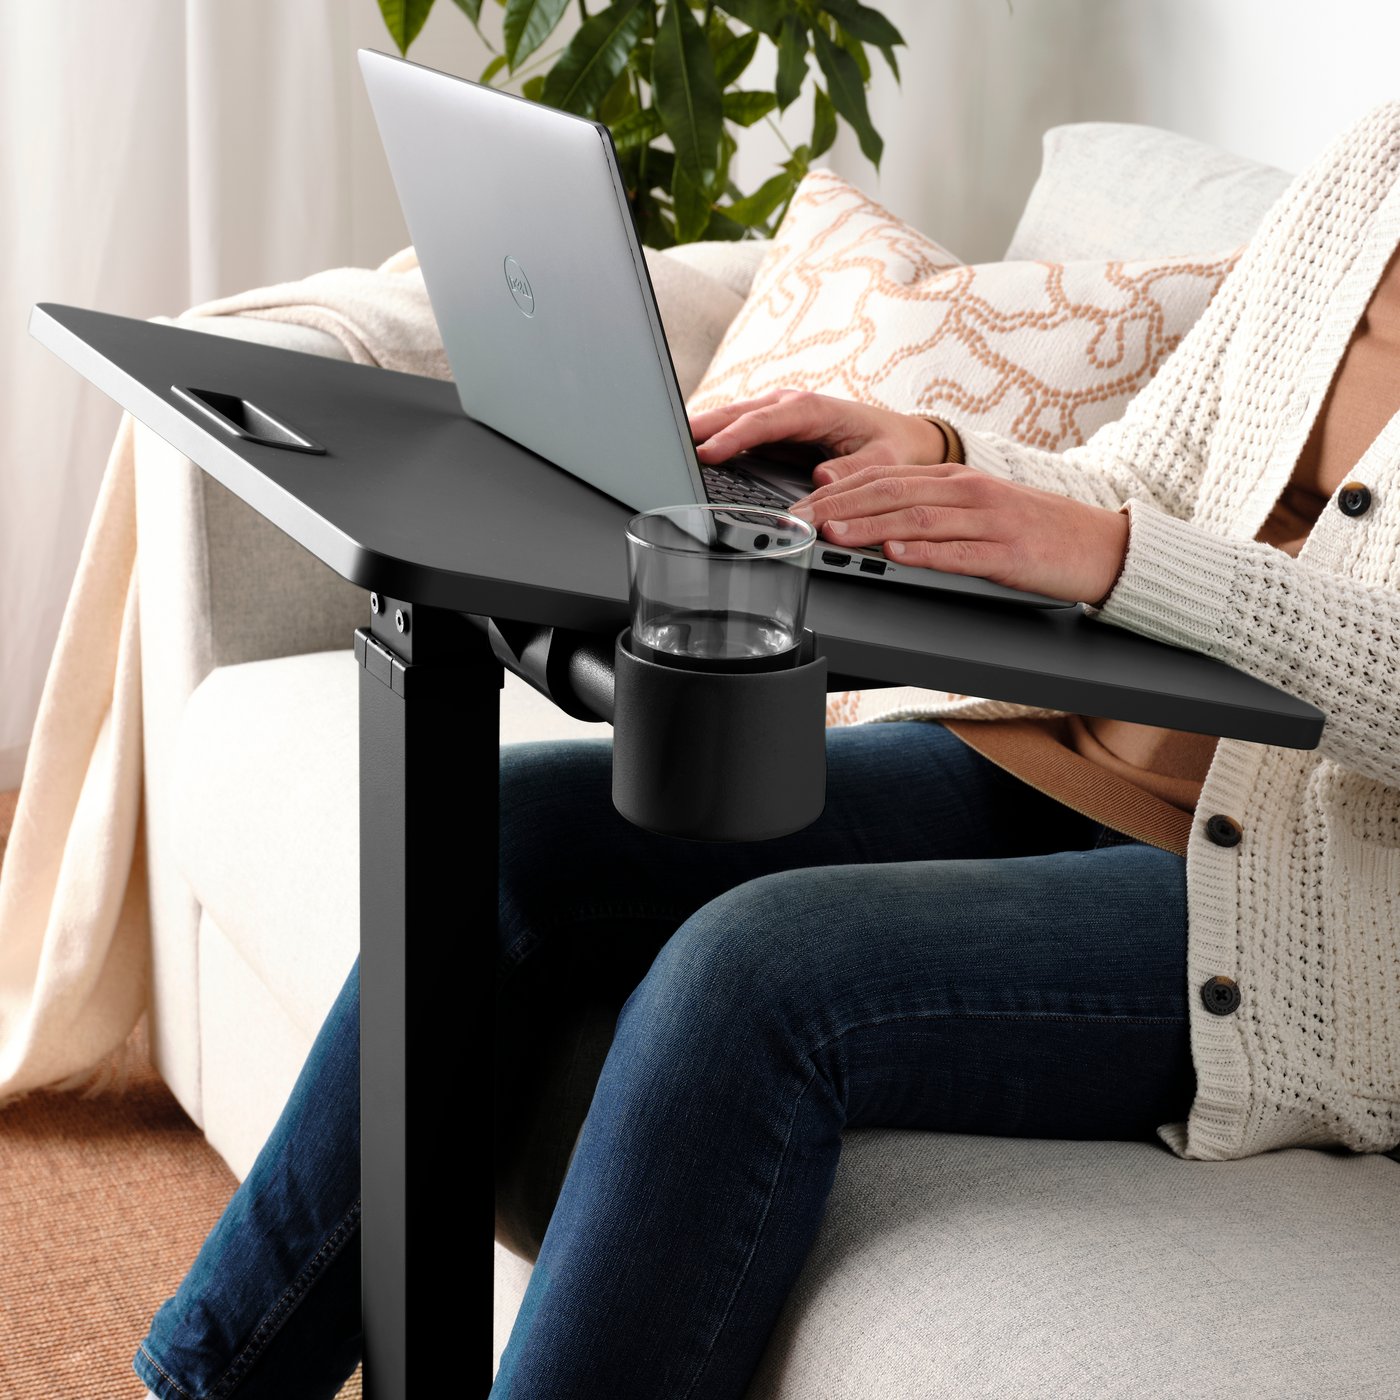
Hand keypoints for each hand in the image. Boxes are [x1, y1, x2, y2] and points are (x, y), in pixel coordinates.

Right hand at [690, 389, 948, 479]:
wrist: (903, 438)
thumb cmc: (892, 447)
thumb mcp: (883, 463)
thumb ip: (853, 473)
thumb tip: (821, 481)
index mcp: (815, 409)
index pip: (766, 421)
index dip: (735, 436)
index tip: (709, 452)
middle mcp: (791, 405)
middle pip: (738, 413)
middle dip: (702, 425)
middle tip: (667, 440)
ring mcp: (778, 415)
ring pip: (732, 418)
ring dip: (701, 428)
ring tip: (667, 443)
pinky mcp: (772, 429)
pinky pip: (737, 430)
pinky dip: (712, 437)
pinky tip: (691, 449)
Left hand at [790, 464, 1130, 604]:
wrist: (1102, 545)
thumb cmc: (1035, 532)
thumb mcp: (976, 512)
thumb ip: (928, 511)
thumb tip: (872, 525)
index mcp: (955, 480)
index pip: (882, 479)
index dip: (835, 492)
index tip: (798, 507)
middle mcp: (968, 492)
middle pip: (891, 493)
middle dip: (839, 506)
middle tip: (798, 520)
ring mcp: (989, 521)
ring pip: (919, 517)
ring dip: (870, 525)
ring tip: (834, 534)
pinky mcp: (1009, 554)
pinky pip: (960, 552)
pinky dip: (925, 552)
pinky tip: (897, 554)